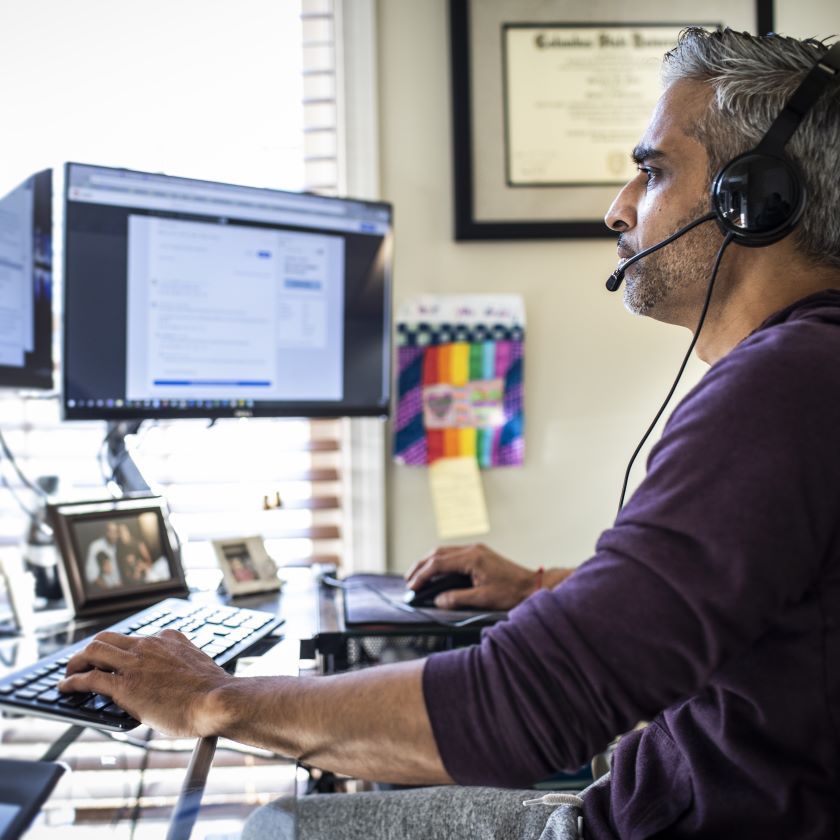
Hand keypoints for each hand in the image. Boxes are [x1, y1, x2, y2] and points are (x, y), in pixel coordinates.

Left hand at [57, 629, 232, 736]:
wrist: (217, 700)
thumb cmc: (213, 692)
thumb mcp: (197, 667)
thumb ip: (180, 667)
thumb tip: (173, 682)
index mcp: (169, 639)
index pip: (136, 639)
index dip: (121, 651)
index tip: (116, 660)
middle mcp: (149, 644)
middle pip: (108, 638)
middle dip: (91, 649)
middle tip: (83, 662)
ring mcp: (135, 662)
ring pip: (94, 650)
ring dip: (77, 661)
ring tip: (69, 673)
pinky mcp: (124, 685)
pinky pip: (89, 678)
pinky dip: (72, 681)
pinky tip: (65, 688)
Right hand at [405, 543, 536, 609]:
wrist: (532, 586)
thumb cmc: (512, 592)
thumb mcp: (483, 599)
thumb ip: (457, 598)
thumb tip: (438, 600)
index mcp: (472, 558)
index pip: (438, 563)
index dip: (423, 575)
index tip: (412, 586)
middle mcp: (472, 550)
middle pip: (438, 553)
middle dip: (421, 565)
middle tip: (409, 579)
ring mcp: (476, 550)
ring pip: (445, 552)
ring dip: (429, 562)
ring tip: (418, 575)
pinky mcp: (479, 554)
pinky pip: (454, 554)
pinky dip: (441, 562)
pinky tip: (436, 572)